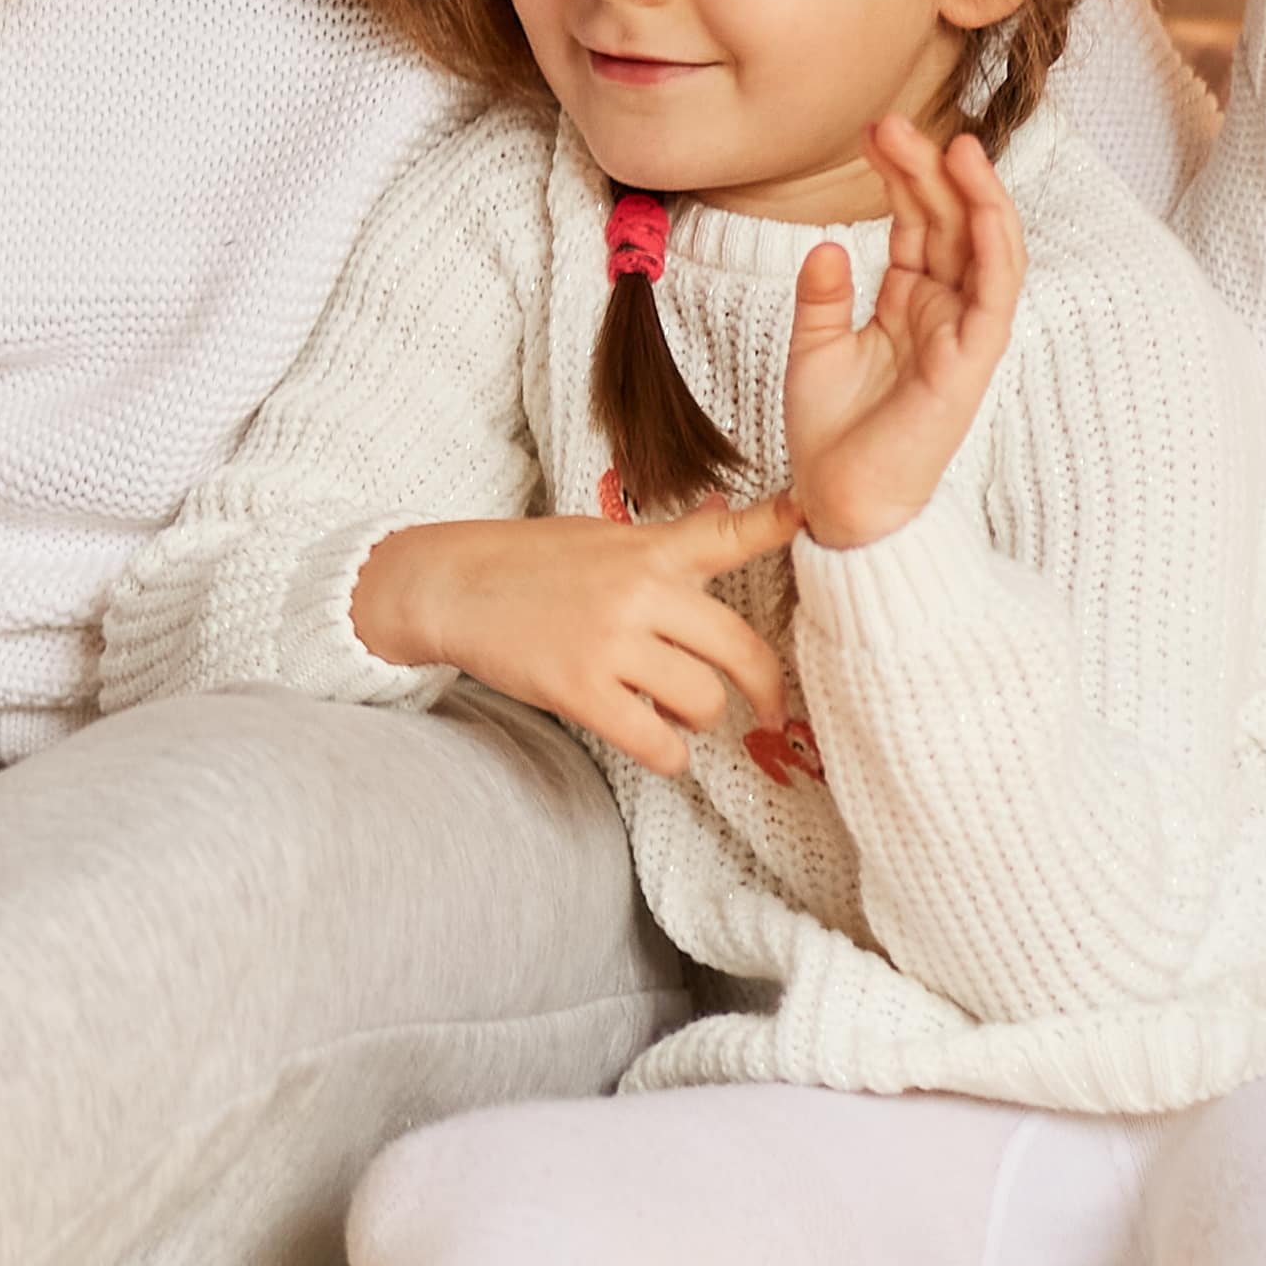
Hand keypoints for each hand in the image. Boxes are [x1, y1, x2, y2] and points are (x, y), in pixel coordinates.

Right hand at [353, 494, 802, 779]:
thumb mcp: (603, 537)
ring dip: (701, 720)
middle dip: (766, 690)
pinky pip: (656, 741)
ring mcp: (610, 641)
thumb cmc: (531, 561)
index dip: (780, 523)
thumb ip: (668, 541)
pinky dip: (669, 755)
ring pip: (703, 702)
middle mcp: (639, 591)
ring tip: (678, 716)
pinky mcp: (580, 688)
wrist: (450, 584)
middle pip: (739, 649)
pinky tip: (659, 746)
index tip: (814, 515)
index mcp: (649, 549)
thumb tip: (722, 511)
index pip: (727, 533)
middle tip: (773, 710)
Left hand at [781, 121, 1022, 551]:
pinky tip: (979, 196)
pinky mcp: (972, 360)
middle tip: (889, 123)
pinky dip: (994, 240)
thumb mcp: (814, 349)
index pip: (918, 224)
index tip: (873, 132)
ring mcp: (963, 334)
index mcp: (910, 303)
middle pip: (950, 223)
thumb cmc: (831, 435)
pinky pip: (996, 291)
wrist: (838, 502)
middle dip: (926, 169)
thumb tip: (827, 244)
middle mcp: (944, 312)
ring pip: (985, 247)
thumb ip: (823, 295)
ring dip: (972, 192)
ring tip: (949, 143)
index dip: (901, 176)